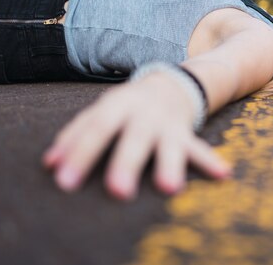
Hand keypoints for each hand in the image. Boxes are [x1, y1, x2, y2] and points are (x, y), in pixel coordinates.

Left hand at [42, 73, 231, 199]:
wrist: (169, 83)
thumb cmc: (126, 106)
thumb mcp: (101, 111)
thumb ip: (75, 134)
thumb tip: (50, 164)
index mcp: (118, 105)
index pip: (97, 127)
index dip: (80, 152)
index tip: (64, 180)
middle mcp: (144, 113)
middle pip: (134, 137)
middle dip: (126, 162)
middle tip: (117, 190)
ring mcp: (167, 123)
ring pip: (169, 144)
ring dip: (170, 164)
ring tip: (169, 187)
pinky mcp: (185, 133)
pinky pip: (198, 148)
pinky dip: (210, 161)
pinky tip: (223, 174)